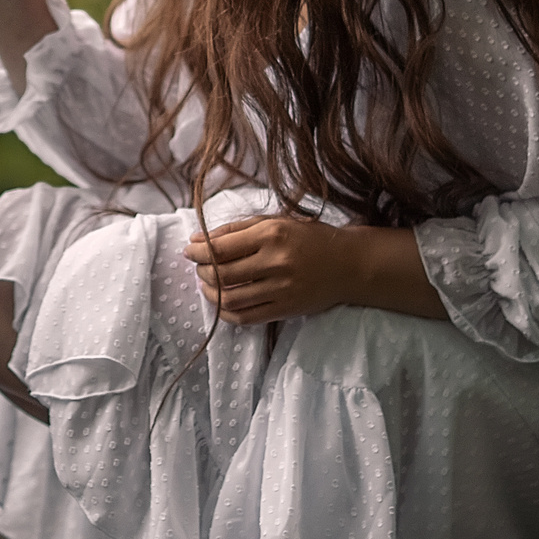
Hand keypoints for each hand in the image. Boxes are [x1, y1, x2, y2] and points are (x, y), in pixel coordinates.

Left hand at [183, 214, 442, 324]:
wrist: (349, 265)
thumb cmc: (310, 237)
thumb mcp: (276, 221)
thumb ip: (237, 229)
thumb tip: (198, 239)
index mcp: (271, 234)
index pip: (221, 248)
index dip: (198, 251)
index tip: (189, 250)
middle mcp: (275, 262)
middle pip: (221, 274)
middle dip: (201, 272)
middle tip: (199, 268)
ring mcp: (281, 289)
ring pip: (230, 298)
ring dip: (210, 293)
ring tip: (207, 286)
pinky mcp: (285, 309)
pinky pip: (246, 317)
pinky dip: (226, 313)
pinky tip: (222, 303)